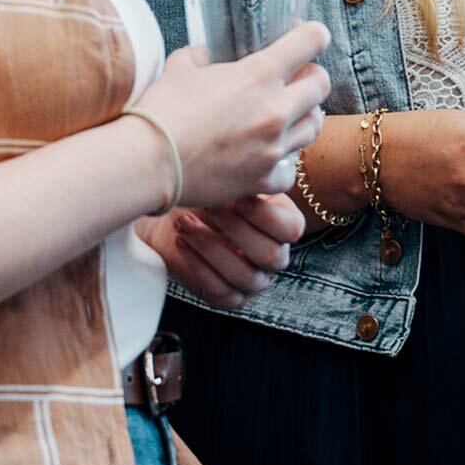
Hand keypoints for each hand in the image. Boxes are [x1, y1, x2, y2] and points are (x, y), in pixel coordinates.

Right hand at [131, 22, 328, 213]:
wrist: (148, 162)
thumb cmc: (161, 111)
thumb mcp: (179, 67)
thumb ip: (200, 56)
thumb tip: (205, 54)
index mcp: (258, 74)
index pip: (308, 42)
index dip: (315, 35)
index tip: (314, 37)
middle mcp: (274, 109)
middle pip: (321, 86)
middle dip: (313, 78)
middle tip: (300, 80)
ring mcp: (272, 147)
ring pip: (314, 128)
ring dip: (304, 118)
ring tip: (290, 117)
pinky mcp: (263, 178)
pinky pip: (290, 170)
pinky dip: (282, 163)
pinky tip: (270, 158)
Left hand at [147, 191, 308, 308]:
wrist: (174, 215)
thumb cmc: (208, 191)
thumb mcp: (230, 178)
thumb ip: (247, 177)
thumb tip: (256, 166)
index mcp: (284, 226)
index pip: (291, 229)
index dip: (264, 214)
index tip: (235, 195)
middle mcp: (274, 257)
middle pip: (269, 255)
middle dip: (235, 229)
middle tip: (208, 206)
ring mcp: (253, 280)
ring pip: (243, 275)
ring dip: (210, 247)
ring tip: (185, 222)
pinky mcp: (228, 297)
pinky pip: (219, 292)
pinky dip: (197, 266)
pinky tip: (180, 242)